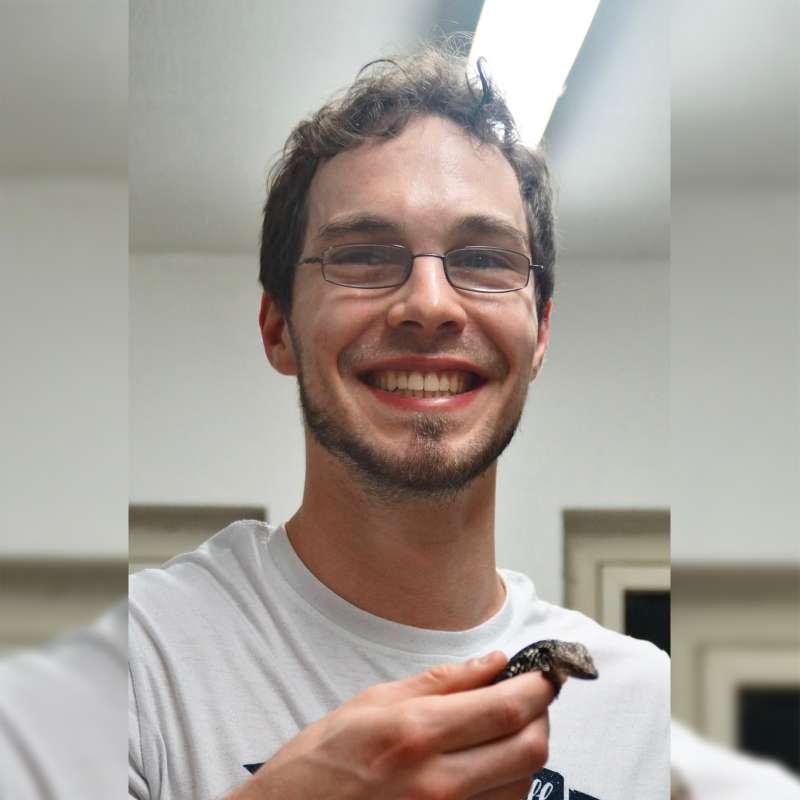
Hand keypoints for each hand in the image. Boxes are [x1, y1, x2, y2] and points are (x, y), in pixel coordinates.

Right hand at [229, 651, 553, 799]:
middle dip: (542, 716)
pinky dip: (508, 783)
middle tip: (532, 696)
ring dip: (526, 748)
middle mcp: (438, 784)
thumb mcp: (373, 702)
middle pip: (530, 749)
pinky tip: (489, 763)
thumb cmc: (322, 760)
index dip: (539, 686)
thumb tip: (494, 662)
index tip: (546, 672)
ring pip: (523, 783)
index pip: (507, 708)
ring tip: (505, 727)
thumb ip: (441, 682)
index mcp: (417, 734)